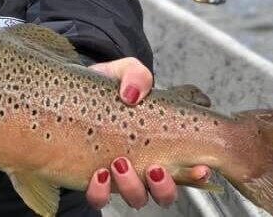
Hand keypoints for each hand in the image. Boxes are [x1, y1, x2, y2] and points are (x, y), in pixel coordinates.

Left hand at [86, 58, 211, 208]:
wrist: (70, 94)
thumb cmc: (105, 89)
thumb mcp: (122, 72)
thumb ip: (136, 75)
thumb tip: (133, 95)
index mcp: (161, 143)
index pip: (188, 169)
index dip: (198, 176)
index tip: (201, 168)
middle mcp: (145, 165)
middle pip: (165, 194)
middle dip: (164, 187)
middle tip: (155, 167)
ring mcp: (121, 177)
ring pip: (137, 198)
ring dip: (133, 187)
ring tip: (120, 163)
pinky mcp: (94, 181)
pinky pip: (99, 199)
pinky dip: (100, 192)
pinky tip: (98, 174)